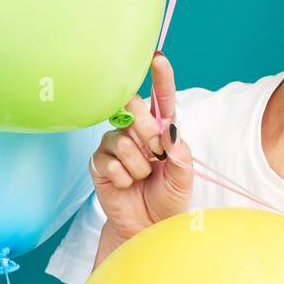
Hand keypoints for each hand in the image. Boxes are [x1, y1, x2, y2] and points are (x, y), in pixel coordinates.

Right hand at [90, 52, 192, 242]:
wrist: (150, 224)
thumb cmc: (169, 197)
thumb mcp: (184, 174)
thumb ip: (180, 149)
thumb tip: (169, 128)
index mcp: (161, 130)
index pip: (161, 99)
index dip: (160, 78)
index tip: (158, 59)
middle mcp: (136, 131)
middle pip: (132, 108)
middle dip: (147, 130)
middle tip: (156, 155)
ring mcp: (115, 145)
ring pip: (122, 139)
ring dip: (138, 164)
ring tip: (143, 177)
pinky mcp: (99, 162)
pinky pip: (109, 161)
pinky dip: (123, 176)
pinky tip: (126, 185)